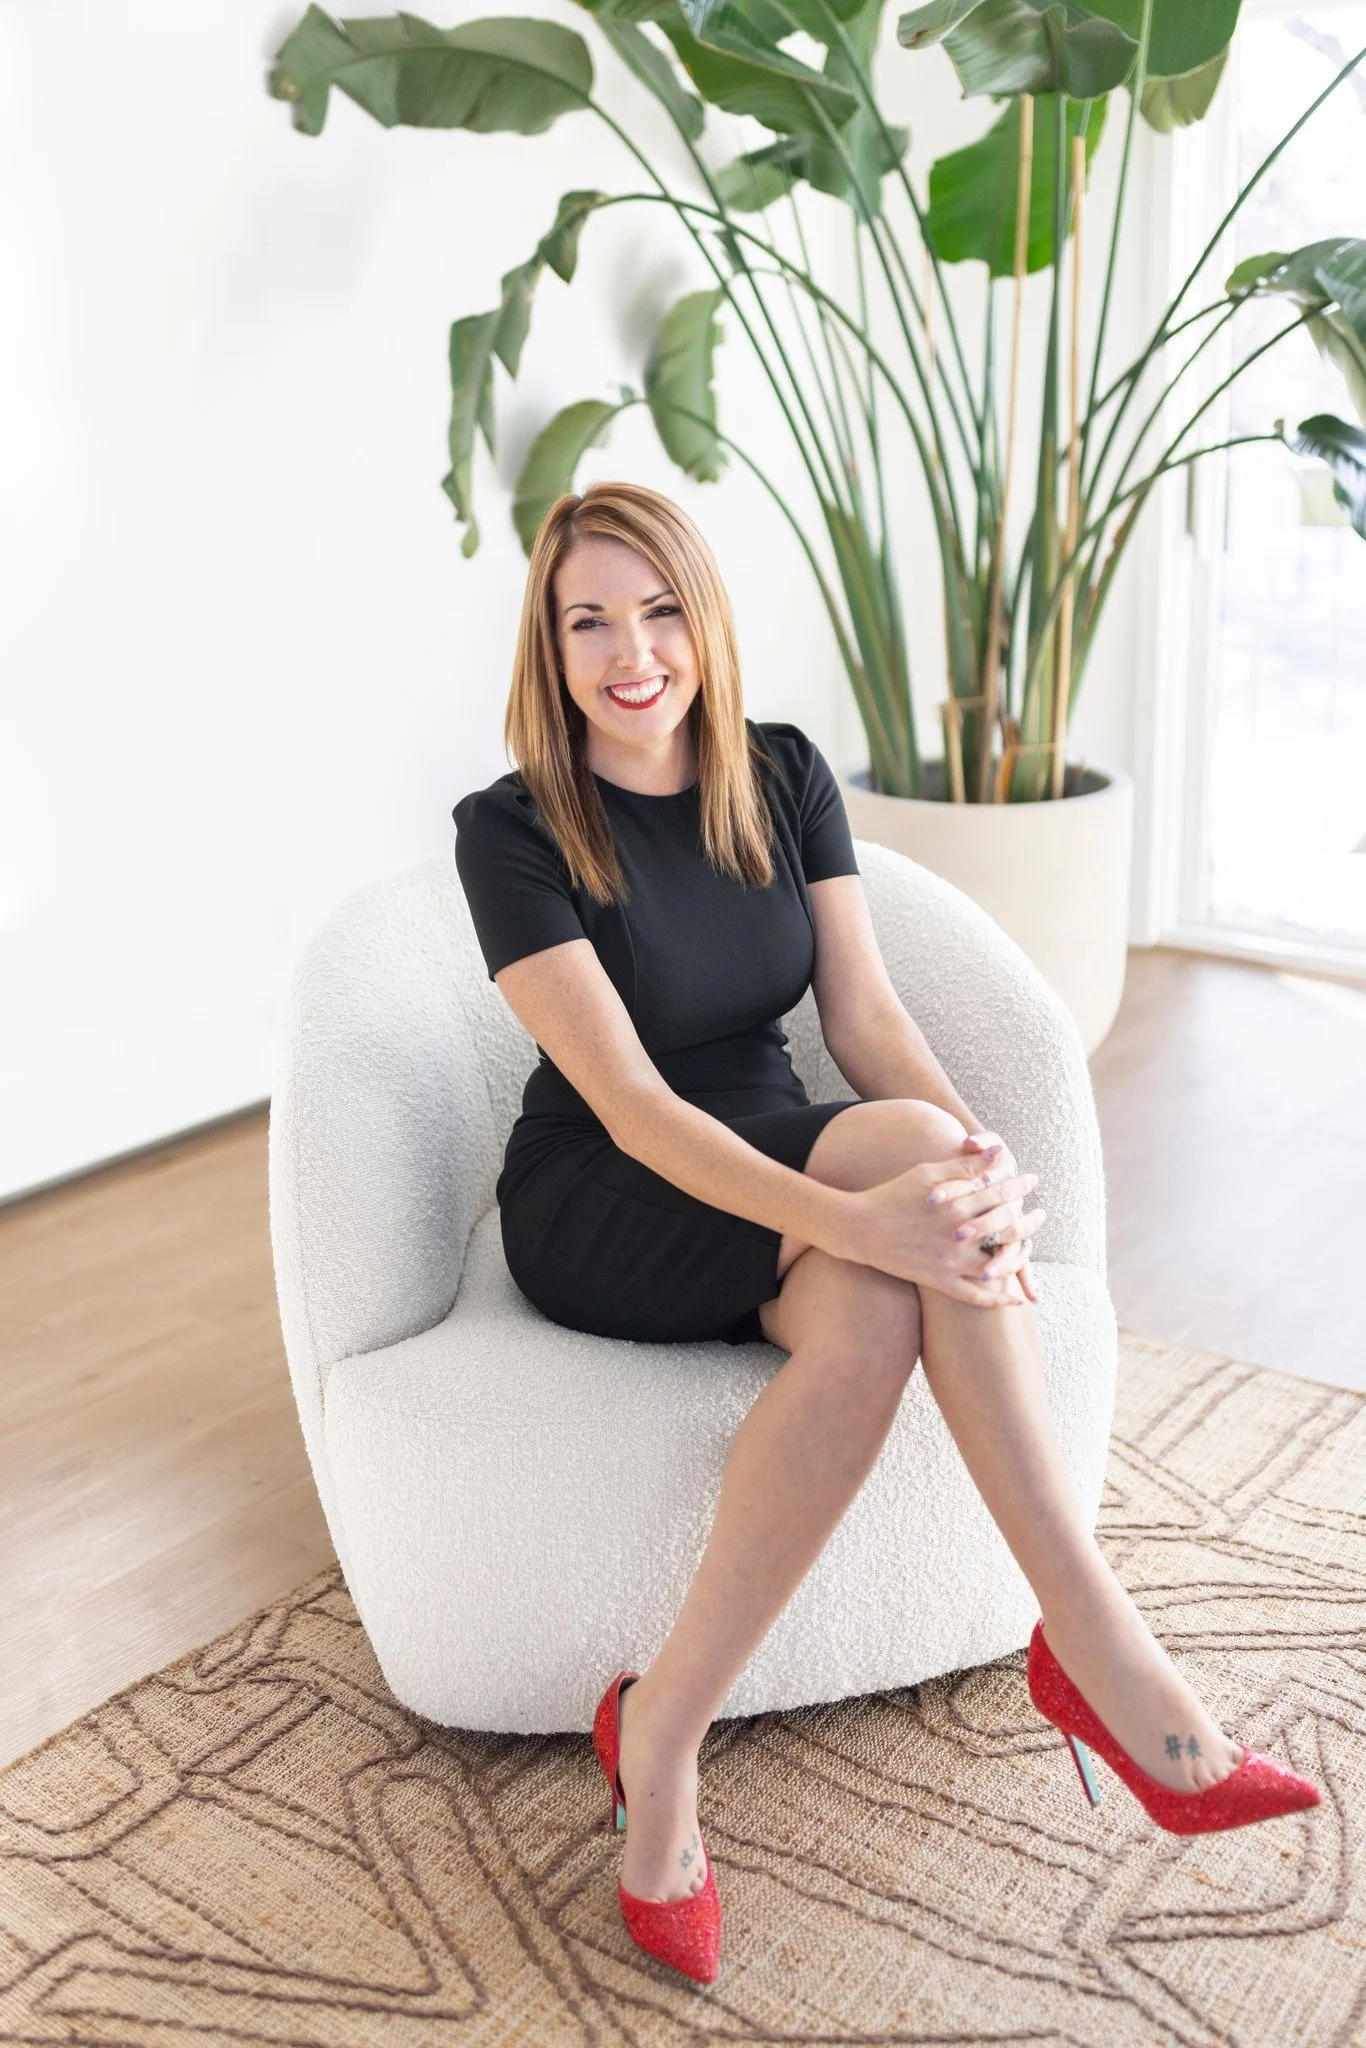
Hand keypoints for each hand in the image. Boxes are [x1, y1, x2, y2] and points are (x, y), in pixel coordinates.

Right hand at [843, 1140, 1045, 1307]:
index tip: (1032, 1180)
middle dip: (1028, 1218)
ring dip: (1019, 1256)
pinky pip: (975, 1295)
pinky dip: (997, 1299)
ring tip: (1030, 1247)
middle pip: (1006, 1227)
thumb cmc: (892, 1194)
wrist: (860, 1228)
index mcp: (957, 1205)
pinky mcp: (940, 1280)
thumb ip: (964, 1166)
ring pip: (997, 1263)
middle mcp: (958, 1235)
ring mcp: (950, 1262)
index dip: (1019, 1185)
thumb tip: (998, 1154)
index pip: (1000, 1193)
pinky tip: (1015, 1299)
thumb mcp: (927, 1173)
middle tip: (1041, 1214)